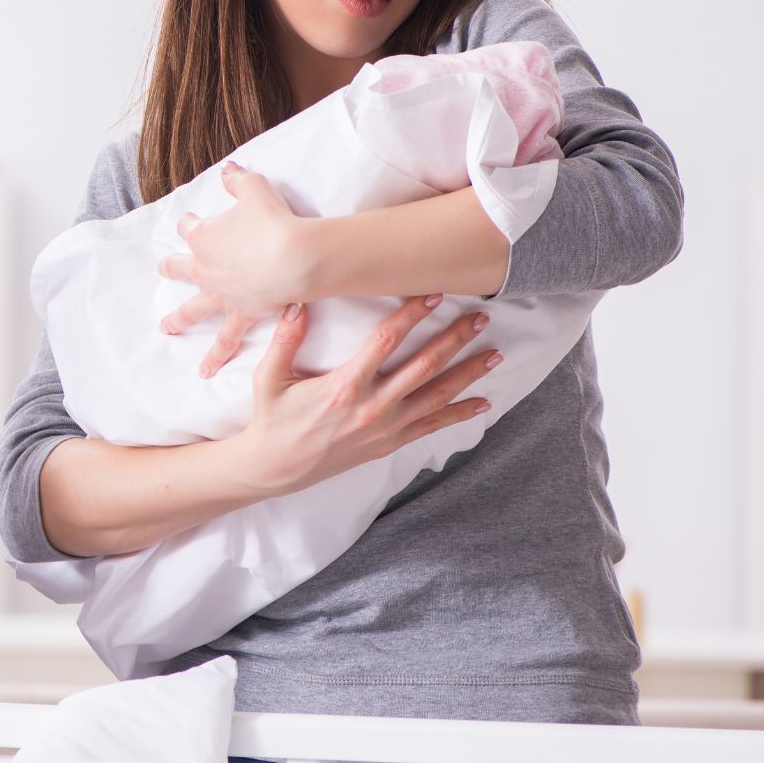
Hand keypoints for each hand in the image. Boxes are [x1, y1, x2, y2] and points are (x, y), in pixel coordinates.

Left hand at [159, 162, 314, 376]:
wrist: (294, 256)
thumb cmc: (274, 219)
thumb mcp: (254, 189)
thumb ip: (238, 180)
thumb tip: (228, 169)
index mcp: (203, 237)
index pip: (190, 227)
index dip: (193, 222)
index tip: (196, 220)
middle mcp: (205, 268)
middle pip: (179, 267)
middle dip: (171, 267)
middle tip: (163, 268)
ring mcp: (220, 294)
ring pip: (192, 308)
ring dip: (177, 318)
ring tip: (165, 327)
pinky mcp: (241, 313)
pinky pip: (224, 340)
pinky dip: (214, 356)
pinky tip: (204, 371)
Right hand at [237, 295, 502, 495]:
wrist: (276, 467)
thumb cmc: (272, 419)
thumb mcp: (269, 378)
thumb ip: (284, 340)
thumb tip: (297, 303)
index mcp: (345, 386)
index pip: (386, 341)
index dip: (412, 315)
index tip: (433, 295)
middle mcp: (373, 407)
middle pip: (424, 366)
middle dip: (455, 340)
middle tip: (481, 318)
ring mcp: (386, 428)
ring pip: (437, 395)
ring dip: (468, 374)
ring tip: (494, 354)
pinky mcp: (390, 443)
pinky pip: (432, 426)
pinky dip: (459, 414)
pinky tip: (483, 402)